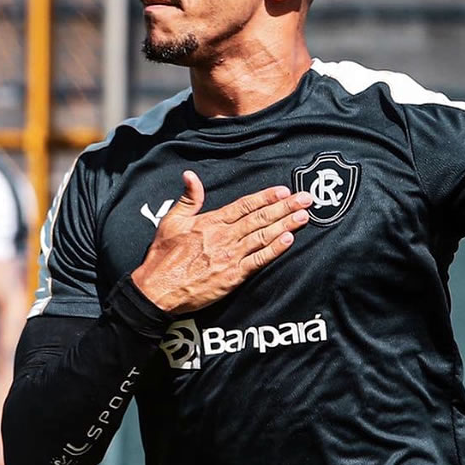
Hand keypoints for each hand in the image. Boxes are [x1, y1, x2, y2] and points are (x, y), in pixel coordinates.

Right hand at [132, 170, 311, 312]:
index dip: (265, 197)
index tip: (283, 190)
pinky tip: (288, 241)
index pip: (244, 205)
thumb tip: (190, 175)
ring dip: (285, 225)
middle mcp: (224, 237)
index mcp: (211, 222)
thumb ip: (188, 199)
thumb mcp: (171, 221)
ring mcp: (230, 256)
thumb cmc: (163, 256)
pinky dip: (274, 250)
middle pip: (260, 218)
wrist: (157, 289)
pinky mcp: (233, 276)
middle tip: (306, 199)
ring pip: (263, 236)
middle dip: (285, 207)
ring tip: (304, 216)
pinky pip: (258, 260)